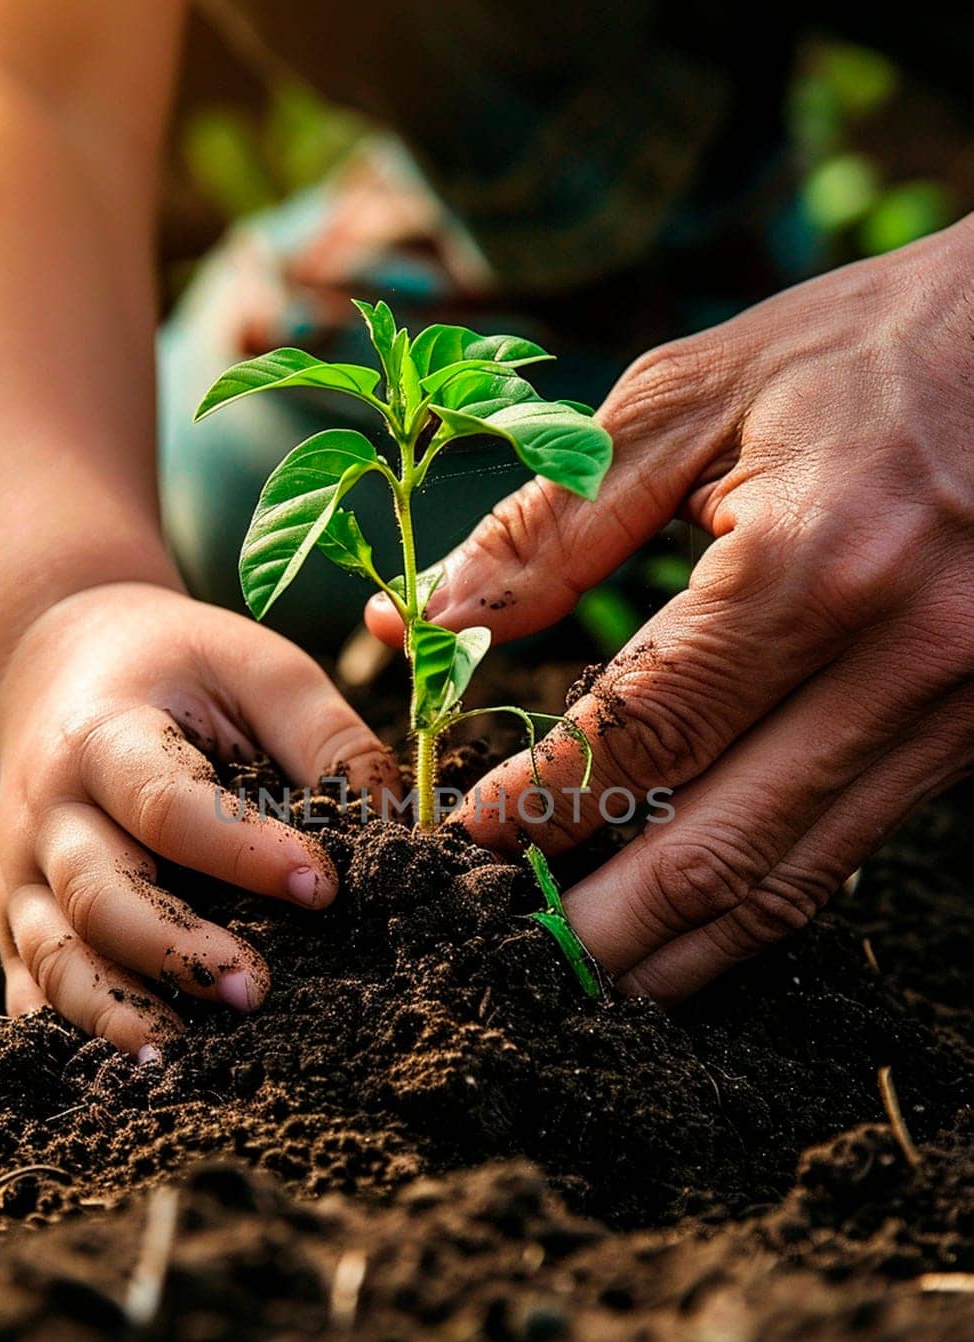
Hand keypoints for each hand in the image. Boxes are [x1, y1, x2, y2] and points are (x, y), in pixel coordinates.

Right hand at [0, 583, 399, 1053]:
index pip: (168, 804)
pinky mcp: (15, 914)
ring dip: (117, 1011)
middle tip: (259, 990)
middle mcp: (49, 811)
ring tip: (183, 1056)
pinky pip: (30, 985)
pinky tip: (129, 1065)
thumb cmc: (178, 669)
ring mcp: (22, 871)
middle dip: (177, 951)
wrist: (58, 661)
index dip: (244, 851)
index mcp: (105, 736)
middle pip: (100, 894)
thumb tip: (399, 827)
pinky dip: (70, 1030)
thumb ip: (327, 737)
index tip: (323, 885)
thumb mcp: (255, 667)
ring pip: (56, 955)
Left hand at [367, 221, 973, 1001]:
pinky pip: (847, 850)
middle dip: (603, 924)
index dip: (547, 799)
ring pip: (793, 880)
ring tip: (587, 980)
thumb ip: (557, 520)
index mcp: (813, 568)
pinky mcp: (973, 736)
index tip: (469, 833)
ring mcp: (954, 715)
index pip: (648, 733)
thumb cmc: (864, 350)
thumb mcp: (697, 397)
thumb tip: (432, 621)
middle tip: (506, 964)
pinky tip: (688, 922)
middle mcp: (897, 664)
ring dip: (681, 947)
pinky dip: (757, 902)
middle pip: (721, 848)